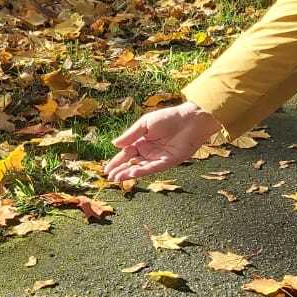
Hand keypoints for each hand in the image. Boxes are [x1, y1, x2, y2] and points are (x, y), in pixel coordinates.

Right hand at [103, 101, 222, 181]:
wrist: (189, 119)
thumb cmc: (168, 118)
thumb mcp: (145, 124)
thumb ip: (130, 135)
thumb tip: (114, 144)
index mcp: (142, 142)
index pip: (126, 154)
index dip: (116, 162)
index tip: (107, 169)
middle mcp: (148, 152)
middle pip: (131, 163)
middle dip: (120, 170)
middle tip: (109, 177)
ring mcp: (157, 158)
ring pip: (140, 168)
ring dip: (128, 173)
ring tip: (117, 178)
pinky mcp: (167, 162)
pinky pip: (152, 168)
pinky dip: (142, 171)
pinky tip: (132, 173)